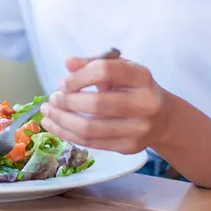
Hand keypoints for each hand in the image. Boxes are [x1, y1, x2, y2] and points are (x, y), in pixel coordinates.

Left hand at [40, 55, 170, 153]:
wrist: (163, 118)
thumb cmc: (133, 88)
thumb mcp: (119, 69)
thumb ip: (93, 63)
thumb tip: (68, 62)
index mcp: (142, 76)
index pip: (106, 71)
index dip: (79, 76)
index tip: (63, 82)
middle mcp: (145, 103)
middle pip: (97, 104)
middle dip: (67, 102)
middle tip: (53, 98)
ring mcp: (139, 129)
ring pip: (91, 128)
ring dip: (62, 120)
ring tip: (47, 113)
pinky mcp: (129, 147)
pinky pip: (91, 143)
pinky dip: (67, 134)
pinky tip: (54, 126)